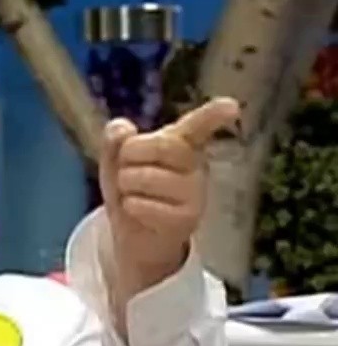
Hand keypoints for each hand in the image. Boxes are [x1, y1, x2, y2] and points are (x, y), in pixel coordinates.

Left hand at [100, 97, 240, 295]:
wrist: (135, 238)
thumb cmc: (131, 191)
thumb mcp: (115, 164)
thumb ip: (114, 142)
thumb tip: (121, 127)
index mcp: (182, 144)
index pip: (198, 126)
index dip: (212, 115)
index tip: (231, 106)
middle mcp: (195, 165)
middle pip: (162, 145)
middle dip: (129, 157)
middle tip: (127, 172)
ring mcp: (196, 192)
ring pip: (145, 177)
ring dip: (126, 187)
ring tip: (135, 196)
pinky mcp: (188, 218)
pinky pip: (144, 205)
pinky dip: (131, 208)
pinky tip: (141, 214)